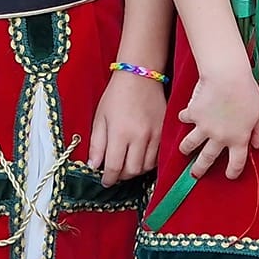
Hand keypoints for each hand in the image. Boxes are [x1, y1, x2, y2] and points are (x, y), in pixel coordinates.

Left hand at [87, 69, 164, 185]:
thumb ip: (96, 144)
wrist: (140, 76)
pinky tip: (139, 155)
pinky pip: (157, 158)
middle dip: (121, 176)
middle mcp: (139, 137)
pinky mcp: (164, 133)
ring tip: (126, 163)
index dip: (108, 179)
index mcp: (120, 133)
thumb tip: (93, 165)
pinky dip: (147, 162)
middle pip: (132, 171)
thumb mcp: (100, 117)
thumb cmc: (116, 95)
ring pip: (146, 167)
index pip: (114, 167)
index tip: (104, 181)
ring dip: (135, 170)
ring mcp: (155, 135)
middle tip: (115, 172)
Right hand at [176, 60, 258, 179]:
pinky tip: (183, 117)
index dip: (233, 171)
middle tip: (195, 174)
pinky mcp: (193, 114)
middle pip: (207, 159)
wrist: (227, 76)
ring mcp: (204, 127)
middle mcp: (219, 138)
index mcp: (238, 139)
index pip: (236, 163)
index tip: (229, 175)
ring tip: (184, 151)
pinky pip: (185, 119)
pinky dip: (184, 118)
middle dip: (200, 169)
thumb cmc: (247, 92)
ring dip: (186, 149)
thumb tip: (257, 145)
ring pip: (190, 145)